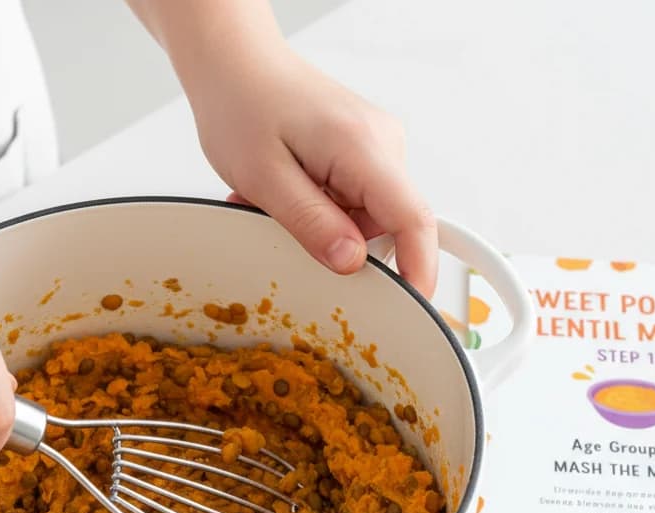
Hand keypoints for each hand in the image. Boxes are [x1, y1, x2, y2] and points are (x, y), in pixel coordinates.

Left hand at [190, 50, 437, 296]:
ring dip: (323, 227)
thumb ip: (311, 223)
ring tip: (276, 204)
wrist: (234, 63)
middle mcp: (381, 144)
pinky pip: (353, 203)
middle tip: (285, 232)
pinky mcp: (363, 154)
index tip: (413, 307)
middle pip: (387, 228)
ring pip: (366, 220)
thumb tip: (352, 262)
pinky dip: (321, 210)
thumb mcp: (265, 177)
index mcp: (363, 148)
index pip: (414, 220)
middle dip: (340, 247)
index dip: (419, 271)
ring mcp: (375, 148)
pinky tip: (288, 194)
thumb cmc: (242, 105)